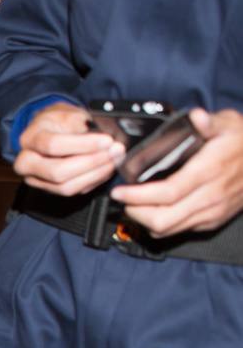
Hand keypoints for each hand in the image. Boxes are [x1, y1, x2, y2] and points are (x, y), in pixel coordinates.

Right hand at [13, 101, 124, 196]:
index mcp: (29, 139)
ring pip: (65, 187)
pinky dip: (93, 181)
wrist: (49, 131)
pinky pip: (73, 192)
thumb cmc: (59, 122)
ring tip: (114, 161)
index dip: (83, 145)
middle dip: (91, 163)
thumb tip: (106, 137)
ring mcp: (36, 179)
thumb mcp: (69, 113)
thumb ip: (84, 124)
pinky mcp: (49, 189)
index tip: (107, 141)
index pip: (53, 145)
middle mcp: (26, 163)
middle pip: (57, 172)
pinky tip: (105, 169)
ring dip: (95, 175)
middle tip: (114, 152)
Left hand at [110, 108, 242, 236]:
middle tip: (123, 199)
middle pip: (162, 220)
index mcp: (208, 172)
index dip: (137, 196)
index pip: (166, 193)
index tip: (119, 191)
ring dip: (144, 221)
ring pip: (168, 230)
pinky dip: (160, 225)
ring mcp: (212, 212)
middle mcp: (210, 197)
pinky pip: (180, 230)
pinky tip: (152, 211)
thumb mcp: (229, 124)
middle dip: (135, 212)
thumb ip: (209, 123)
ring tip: (133, 205)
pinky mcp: (213, 221)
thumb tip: (196, 117)